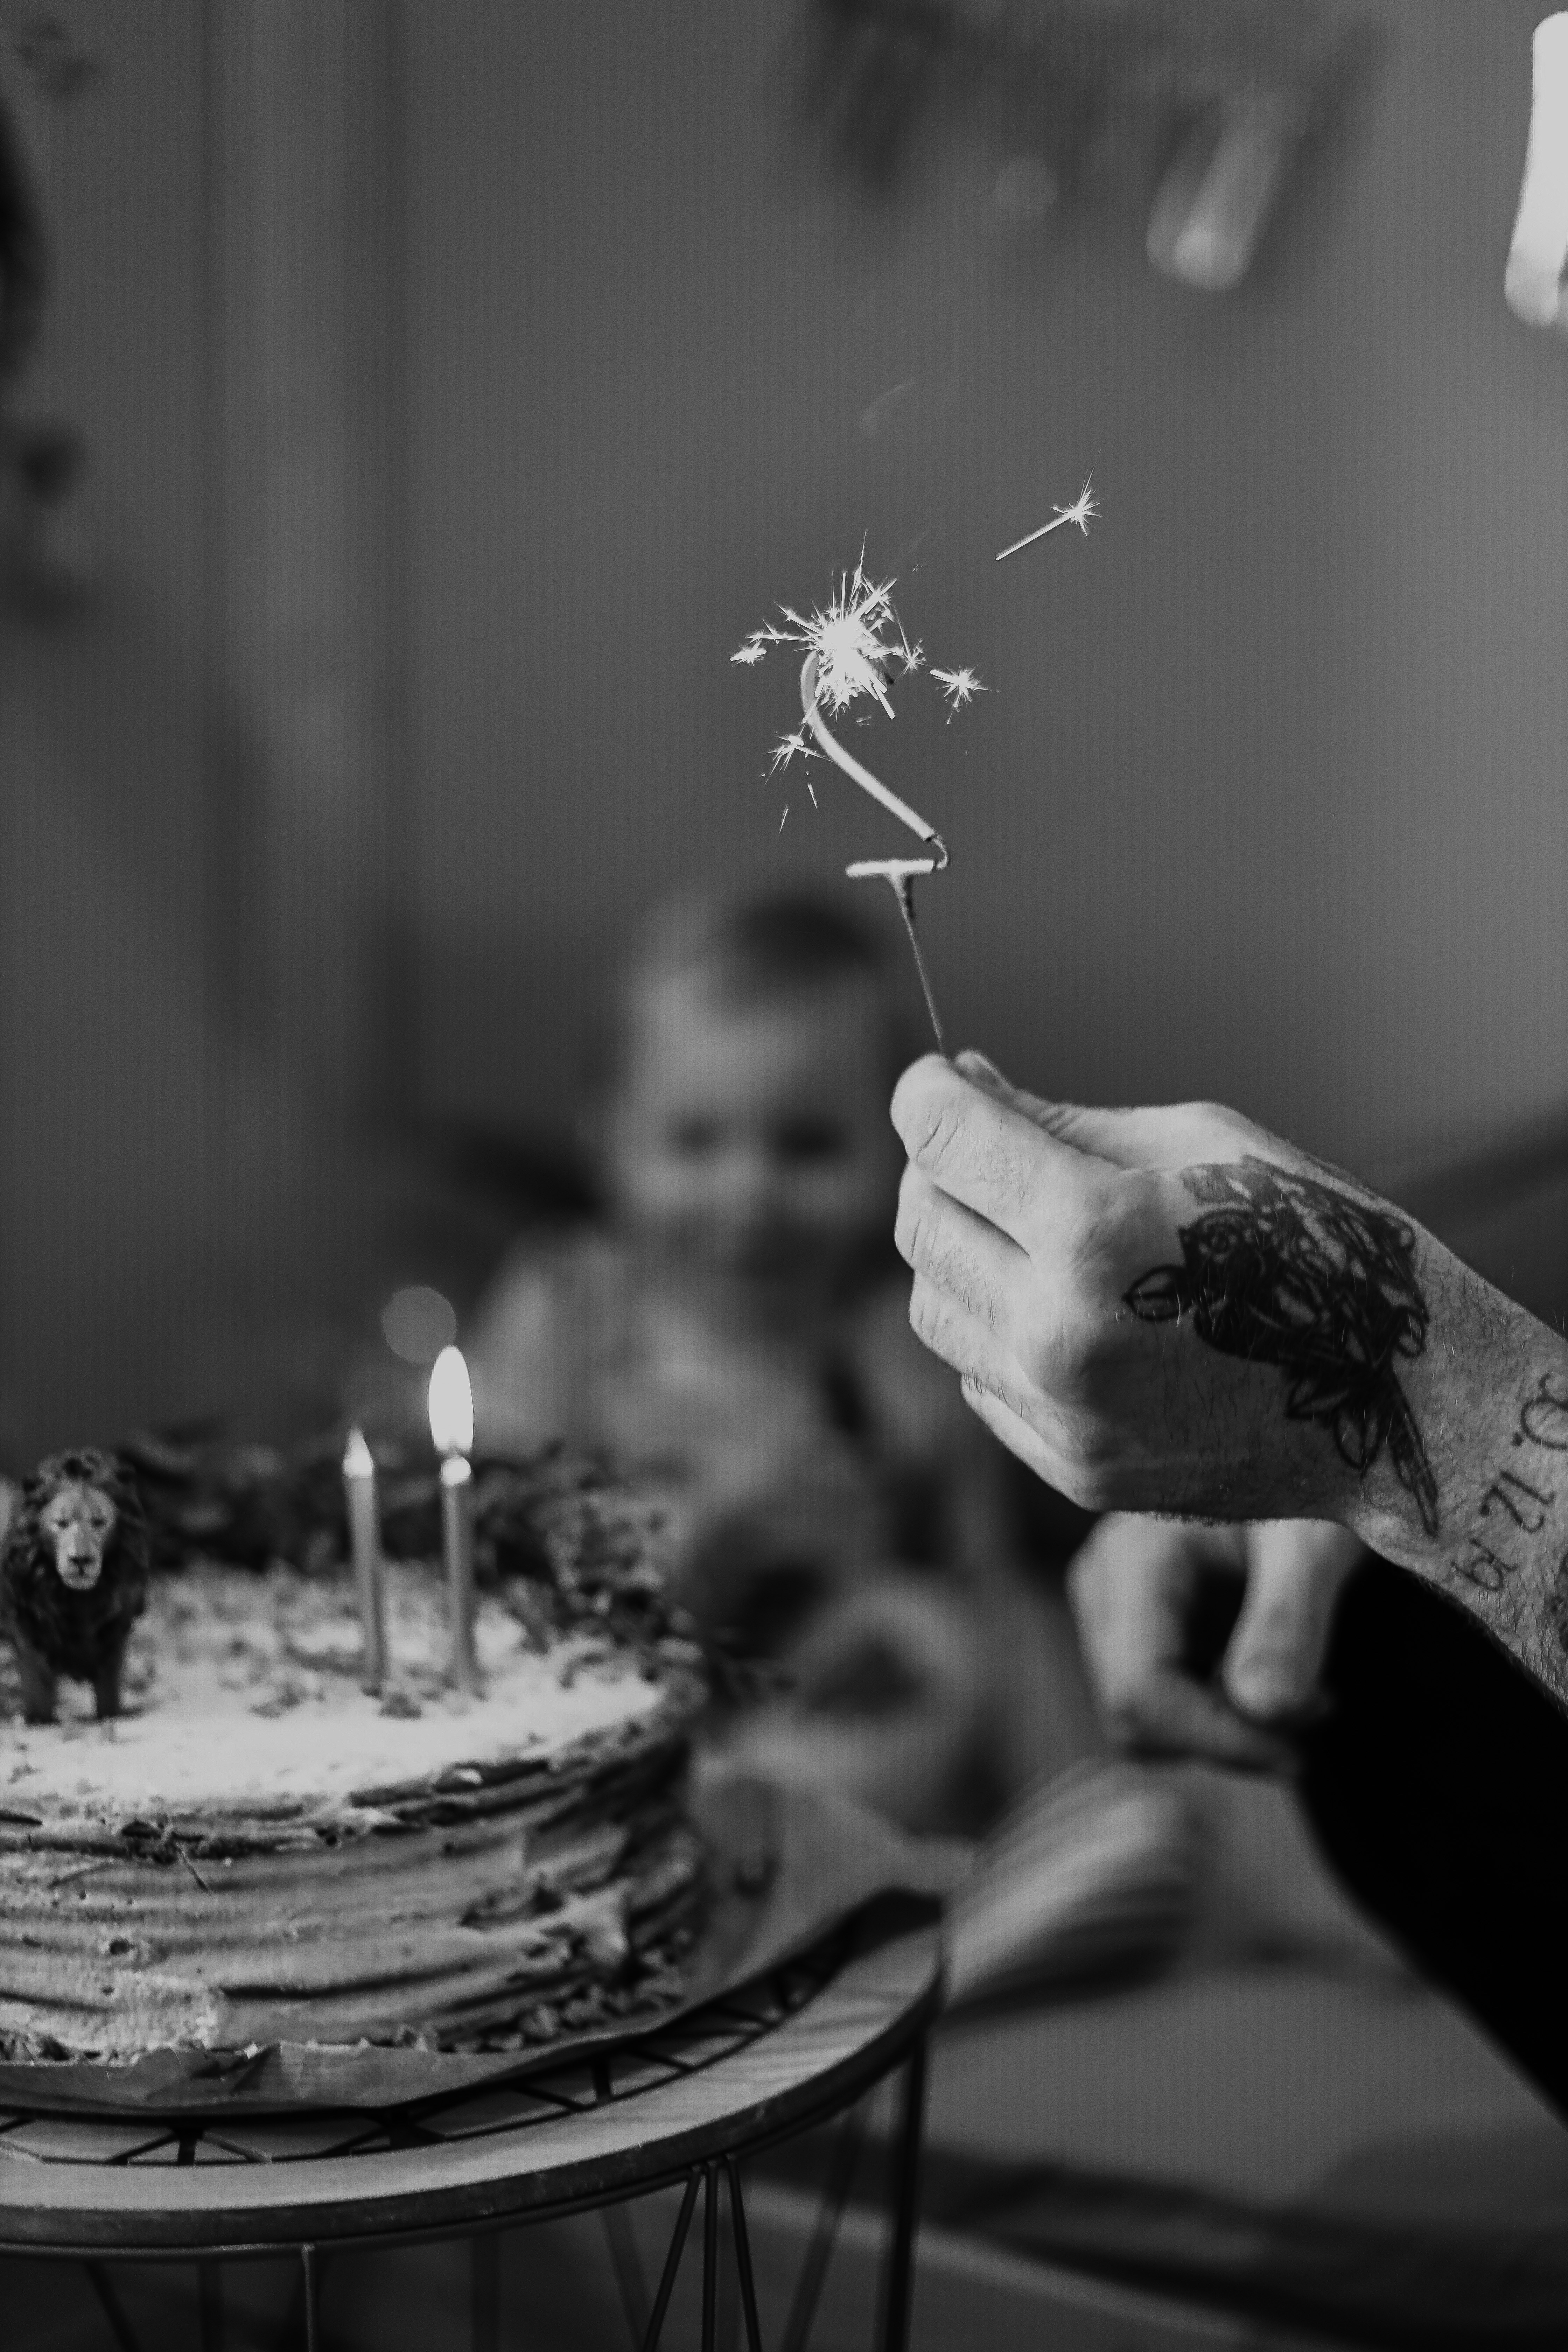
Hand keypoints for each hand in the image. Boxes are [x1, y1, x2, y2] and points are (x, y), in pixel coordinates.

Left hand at [889, 1052, 1439, 1543]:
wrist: (1395, 1400)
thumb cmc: (1315, 1243)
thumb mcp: (1200, 1144)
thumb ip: (1061, 1122)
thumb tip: (961, 1085)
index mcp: (1094, 1231)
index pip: (943, 1137)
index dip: (927, 1093)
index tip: (938, 1083)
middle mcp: (1058, 1330)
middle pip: (921, 1222)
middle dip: (938, 1169)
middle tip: (987, 1152)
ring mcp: (1060, 1412)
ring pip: (933, 1306)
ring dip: (959, 1254)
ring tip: (1027, 1230)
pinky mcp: (1070, 1467)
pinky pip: (978, 1378)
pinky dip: (999, 1331)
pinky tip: (1067, 1308)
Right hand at [1066, 1514, 1362, 1768]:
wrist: (1306, 1464)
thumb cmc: (1313, 1485)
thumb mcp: (1315, 1546)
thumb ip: (1290, 1622)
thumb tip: (1265, 1711)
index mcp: (1132, 1559)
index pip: (1139, 1693)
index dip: (1217, 1738)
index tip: (1299, 1745)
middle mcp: (1103, 1586)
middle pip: (1136, 1719)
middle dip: (1227, 1737)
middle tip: (1312, 1708)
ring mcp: (1110, 1611)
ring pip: (1147, 1726)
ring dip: (1228, 1731)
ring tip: (1301, 1689)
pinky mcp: (1134, 1632)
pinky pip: (1162, 1711)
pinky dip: (1221, 1717)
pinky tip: (1271, 1677)